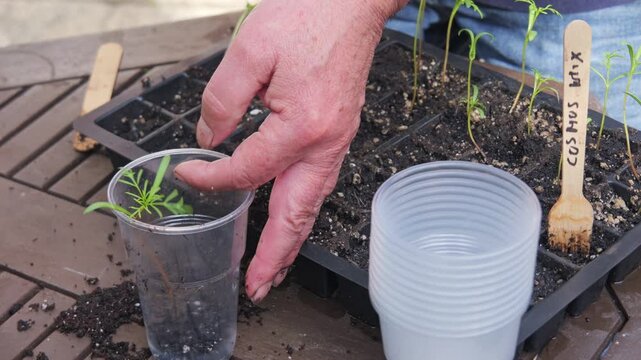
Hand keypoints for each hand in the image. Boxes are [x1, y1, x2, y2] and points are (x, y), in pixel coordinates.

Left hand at [175, 0, 404, 302]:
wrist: (353, 1)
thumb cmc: (309, 16)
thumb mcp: (251, 49)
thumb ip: (222, 101)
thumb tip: (210, 141)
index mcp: (301, 127)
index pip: (247, 171)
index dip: (212, 178)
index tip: (187, 174)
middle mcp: (325, 144)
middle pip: (296, 213)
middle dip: (274, 254)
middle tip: (254, 286)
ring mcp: (337, 142)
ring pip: (311, 204)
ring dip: (290, 240)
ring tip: (272, 268)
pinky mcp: (338, 133)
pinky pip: (318, 184)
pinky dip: (302, 211)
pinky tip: (290, 219)